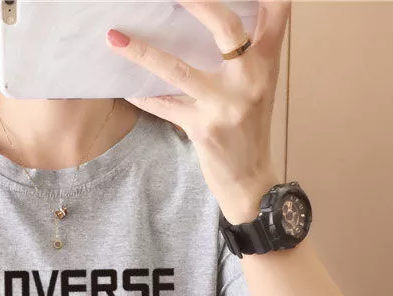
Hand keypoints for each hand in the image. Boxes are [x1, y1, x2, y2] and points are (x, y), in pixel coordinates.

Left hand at [106, 0, 290, 223]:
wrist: (250, 180)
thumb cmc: (249, 127)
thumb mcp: (259, 83)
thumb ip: (250, 49)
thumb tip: (219, 14)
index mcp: (267, 60)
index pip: (277, 9)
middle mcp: (250, 78)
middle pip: (226, 26)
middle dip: (196, 2)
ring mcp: (226, 104)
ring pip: (178, 69)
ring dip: (142, 53)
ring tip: (114, 38)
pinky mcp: (203, 128)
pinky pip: (164, 106)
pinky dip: (142, 96)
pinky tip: (123, 86)